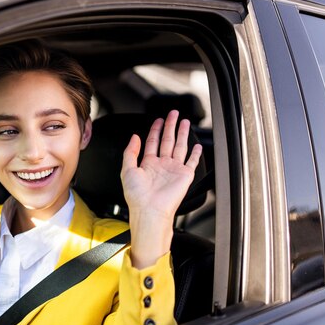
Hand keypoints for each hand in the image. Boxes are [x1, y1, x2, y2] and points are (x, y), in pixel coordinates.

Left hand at [121, 110, 201, 267]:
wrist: (150, 210)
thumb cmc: (137, 195)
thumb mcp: (127, 170)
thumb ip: (130, 152)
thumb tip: (135, 137)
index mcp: (148, 164)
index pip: (152, 142)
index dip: (155, 130)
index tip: (158, 120)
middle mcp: (162, 166)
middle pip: (167, 140)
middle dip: (170, 126)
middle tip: (173, 114)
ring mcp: (174, 170)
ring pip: (179, 147)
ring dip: (182, 134)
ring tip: (185, 121)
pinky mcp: (185, 175)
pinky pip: (192, 162)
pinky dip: (196, 154)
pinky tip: (197, 146)